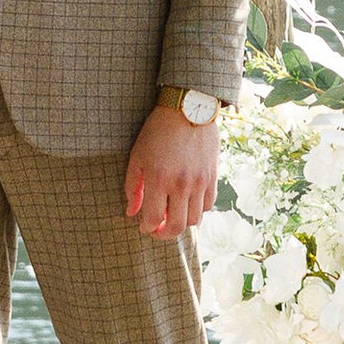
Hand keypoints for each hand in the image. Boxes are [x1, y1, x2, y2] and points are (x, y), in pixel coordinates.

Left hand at [124, 101, 217, 241]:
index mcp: (158, 179)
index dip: (146, 228)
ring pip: (194, 220)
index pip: (152, 219)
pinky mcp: (212, 177)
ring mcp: (199, 182)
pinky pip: (208, 206)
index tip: (143, 226)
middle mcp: (181, 185)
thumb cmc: (157, 131)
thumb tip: (131, 212)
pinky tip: (187, 204)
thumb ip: (133, 187)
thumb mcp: (137, 155)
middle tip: (157, 230)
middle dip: (164, 234)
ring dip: (181, 223)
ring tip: (172, 216)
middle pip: (176, 227)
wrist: (188, 109)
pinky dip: (197, 210)